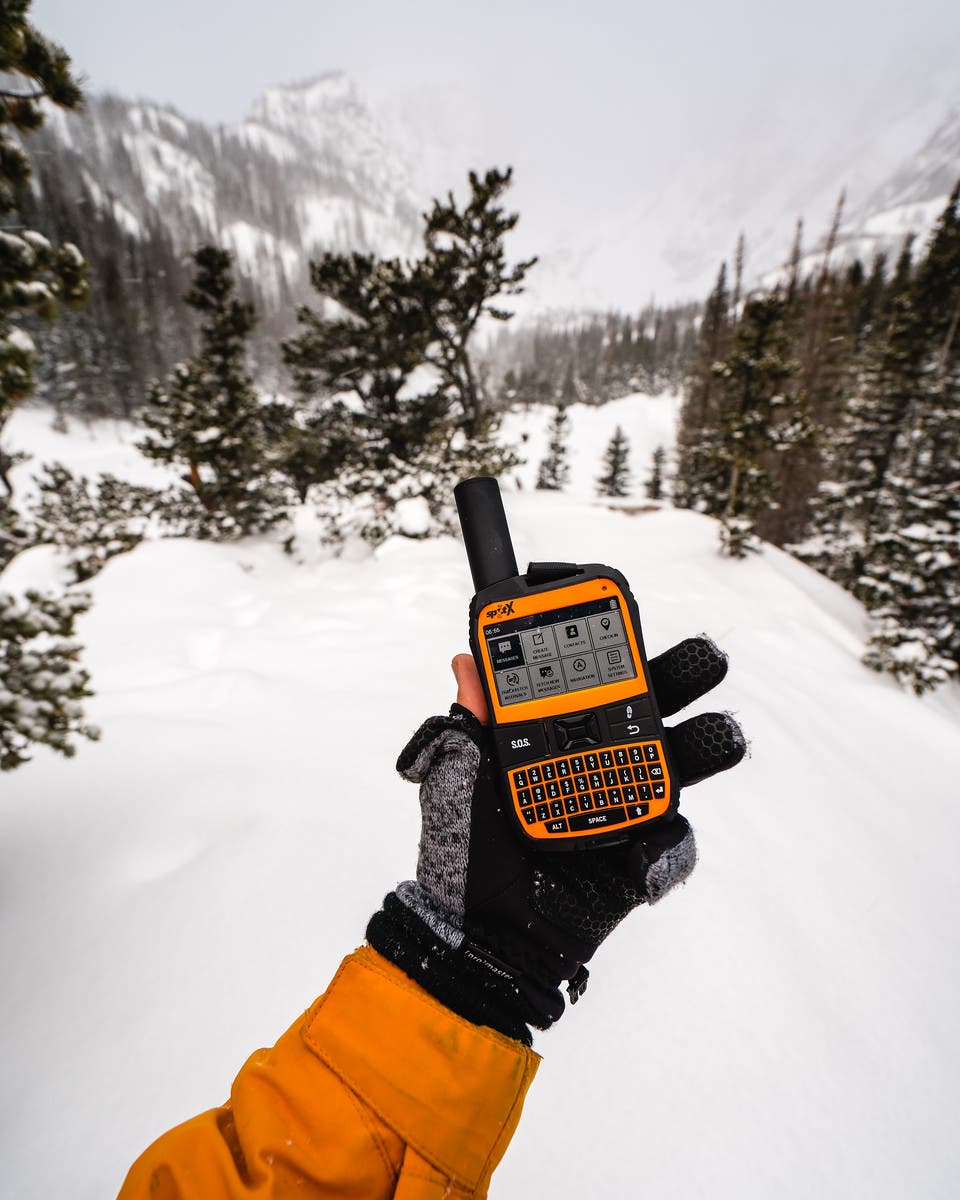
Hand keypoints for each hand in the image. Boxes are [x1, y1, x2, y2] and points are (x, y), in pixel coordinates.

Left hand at [368, 637, 744, 1043]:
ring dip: (708, 744)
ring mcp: (630, 807)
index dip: (615, 648)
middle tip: (706, 655)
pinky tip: (641, 860)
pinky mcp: (643, 859)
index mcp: (564, 733)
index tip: (622, 618)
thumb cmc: (468, 850)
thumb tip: (464, 663)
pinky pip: (671, 848)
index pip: (598, 680)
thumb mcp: (461, 779)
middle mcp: (606, 761)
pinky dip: (663, 853)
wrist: (482, 930)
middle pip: (657, 708)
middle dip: (686, 675)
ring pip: (682, 766)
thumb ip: (469, 723)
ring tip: (722, 732)